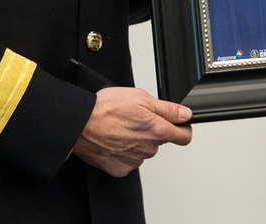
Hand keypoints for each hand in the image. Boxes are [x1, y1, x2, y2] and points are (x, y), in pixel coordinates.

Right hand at [73, 86, 192, 176]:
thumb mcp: (141, 97)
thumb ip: (168, 109)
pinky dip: (124, 151)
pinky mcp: (120, 169)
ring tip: (121, 127)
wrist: (80, 124)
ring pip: (144, 150)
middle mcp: (148, 149)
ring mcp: (134, 161)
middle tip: (136, 118)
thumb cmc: (106, 108)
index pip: (184, 137)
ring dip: (138, 141)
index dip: (183, 128)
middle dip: (153, 130)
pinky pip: (129, 160)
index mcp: (157, 130)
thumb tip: (185, 114)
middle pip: (160, 141)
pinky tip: (114, 139)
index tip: (179, 124)